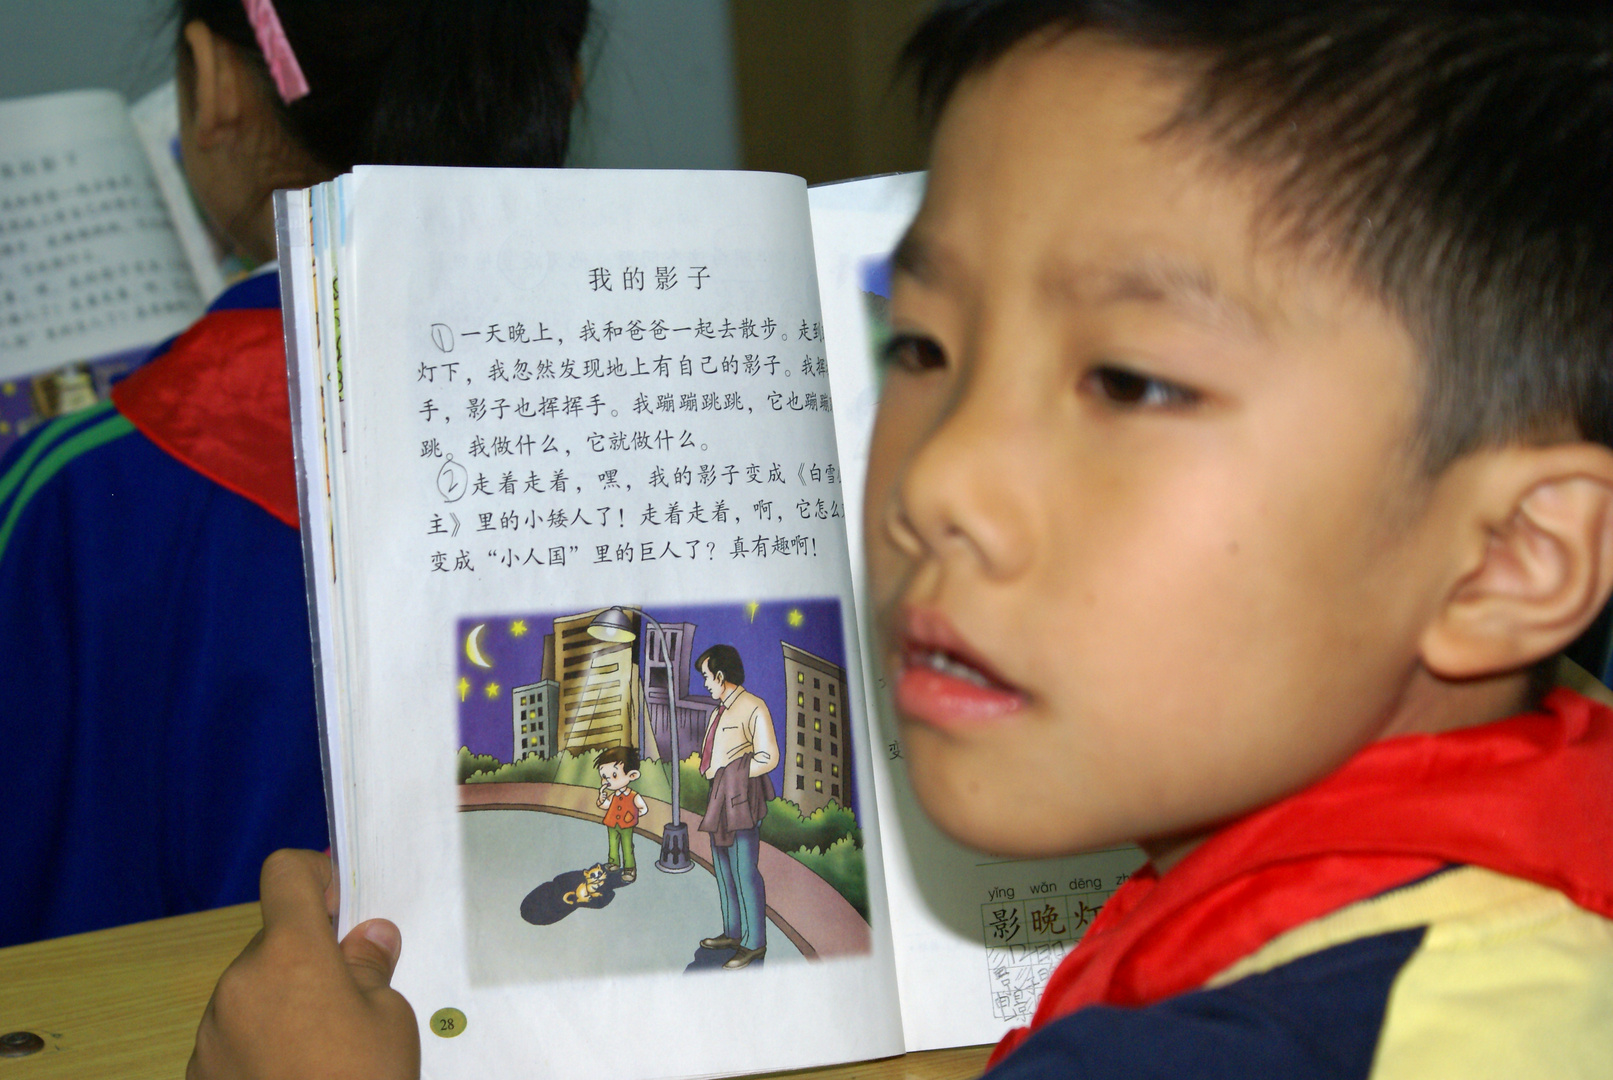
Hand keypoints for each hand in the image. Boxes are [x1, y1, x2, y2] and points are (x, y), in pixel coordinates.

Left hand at [188, 849, 419, 1079]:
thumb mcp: (389, 1020)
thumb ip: (369, 969)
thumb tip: (366, 939)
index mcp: (289, 953)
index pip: (285, 874)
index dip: (316, 874)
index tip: (342, 903)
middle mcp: (239, 982)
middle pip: (273, 942)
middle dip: (309, 957)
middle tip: (352, 997)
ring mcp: (212, 1031)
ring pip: (253, 992)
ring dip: (284, 1004)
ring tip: (324, 1052)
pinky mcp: (199, 1073)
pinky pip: (234, 1037)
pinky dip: (262, 1046)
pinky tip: (295, 1076)